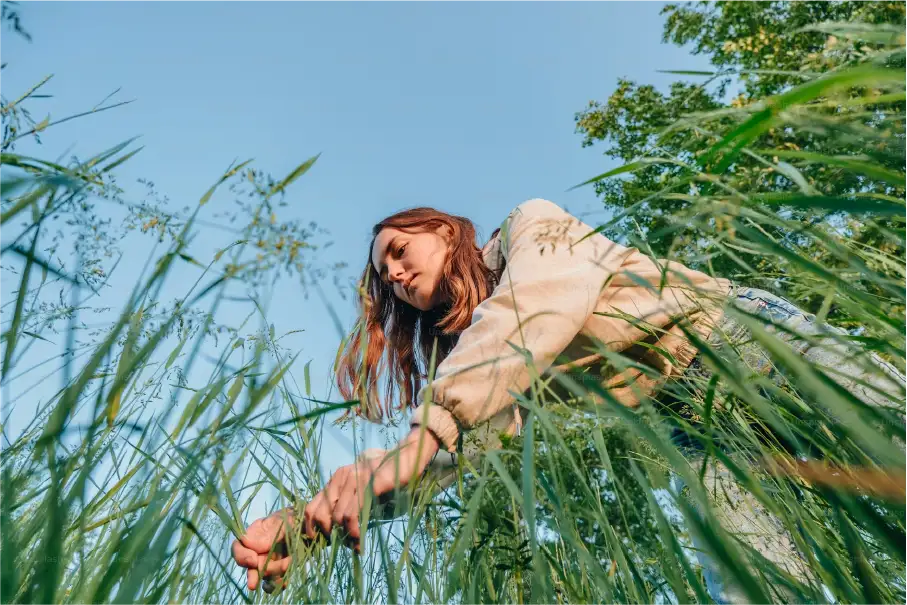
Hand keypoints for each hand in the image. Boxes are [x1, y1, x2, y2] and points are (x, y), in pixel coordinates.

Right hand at [231, 506, 296, 592]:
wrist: (312, 524)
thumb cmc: (296, 517)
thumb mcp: (284, 521)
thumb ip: (268, 533)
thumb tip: (247, 543)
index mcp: (255, 534)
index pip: (238, 547)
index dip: (241, 556)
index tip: (252, 560)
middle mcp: (259, 550)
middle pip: (249, 566)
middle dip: (253, 575)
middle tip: (254, 583)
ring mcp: (270, 561)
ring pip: (263, 575)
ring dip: (272, 576)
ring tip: (286, 569)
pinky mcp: (282, 569)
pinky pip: (275, 581)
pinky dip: (278, 584)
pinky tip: (284, 582)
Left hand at [302, 428, 440, 552]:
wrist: (407, 458)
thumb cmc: (386, 479)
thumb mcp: (362, 492)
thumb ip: (347, 505)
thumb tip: (335, 533)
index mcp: (335, 481)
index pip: (310, 508)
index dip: (310, 530)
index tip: (322, 543)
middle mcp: (340, 478)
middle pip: (318, 515)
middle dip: (327, 536)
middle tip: (343, 544)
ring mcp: (354, 479)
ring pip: (336, 517)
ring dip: (344, 537)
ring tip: (355, 544)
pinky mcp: (368, 484)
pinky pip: (352, 514)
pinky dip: (353, 532)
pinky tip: (359, 541)